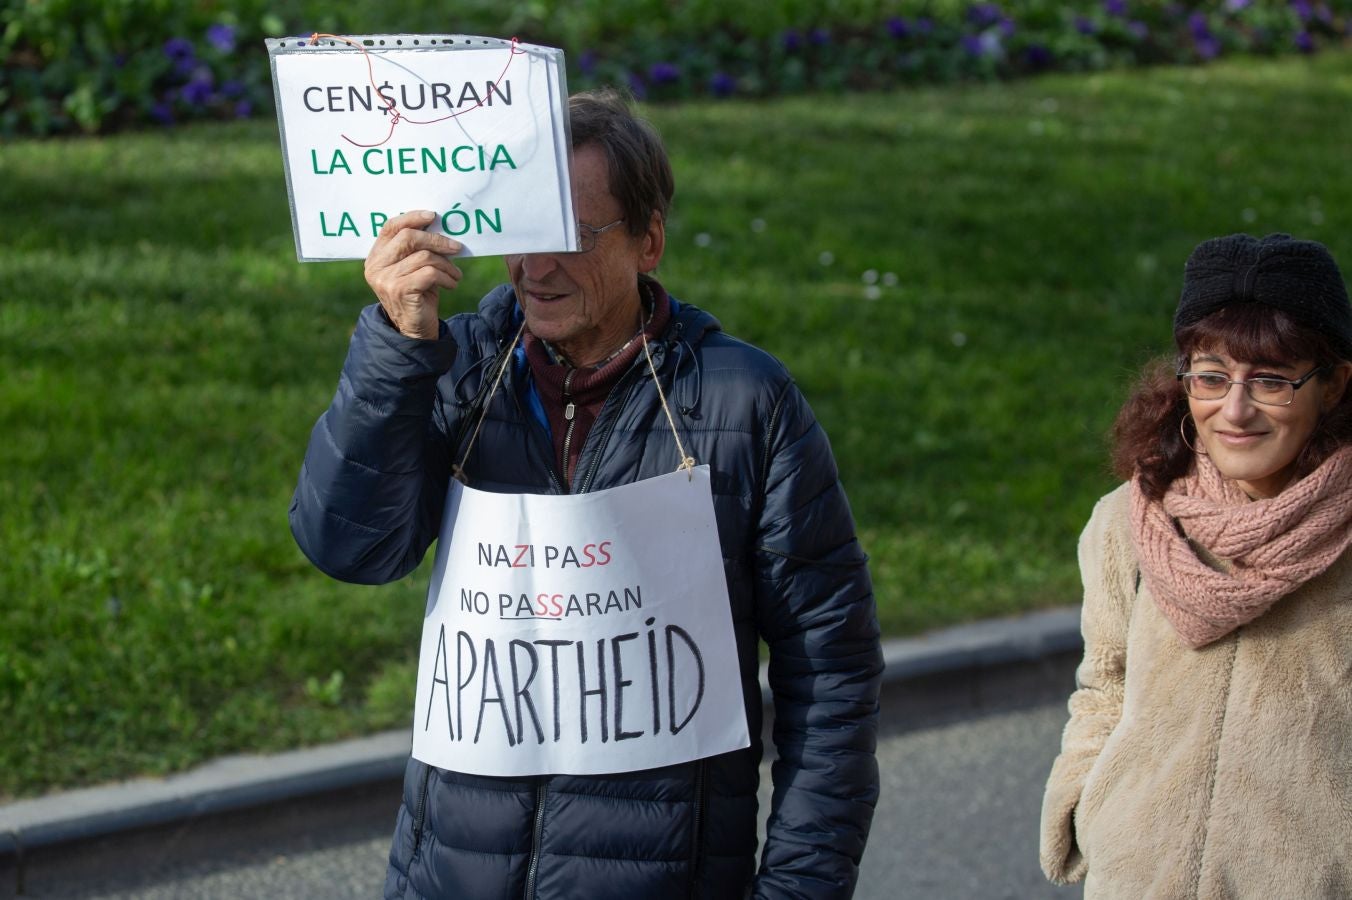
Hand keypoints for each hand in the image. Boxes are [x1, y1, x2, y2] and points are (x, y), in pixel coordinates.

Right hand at [364, 210, 462, 339]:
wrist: (414, 330)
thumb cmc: (417, 295)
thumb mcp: (413, 268)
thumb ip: (416, 248)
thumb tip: (438, 224)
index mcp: (376, 256)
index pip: (391, 226)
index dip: (412, 217)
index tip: (433, 216)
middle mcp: (376, 266)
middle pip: (409, 237)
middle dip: (437, 240)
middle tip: (456, 248)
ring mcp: (385, 279)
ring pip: (424, 256)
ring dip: (446, 265)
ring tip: (455, 274)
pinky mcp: (400, 290)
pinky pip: (430, 273)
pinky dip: (446, 277)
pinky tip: (451, 284)